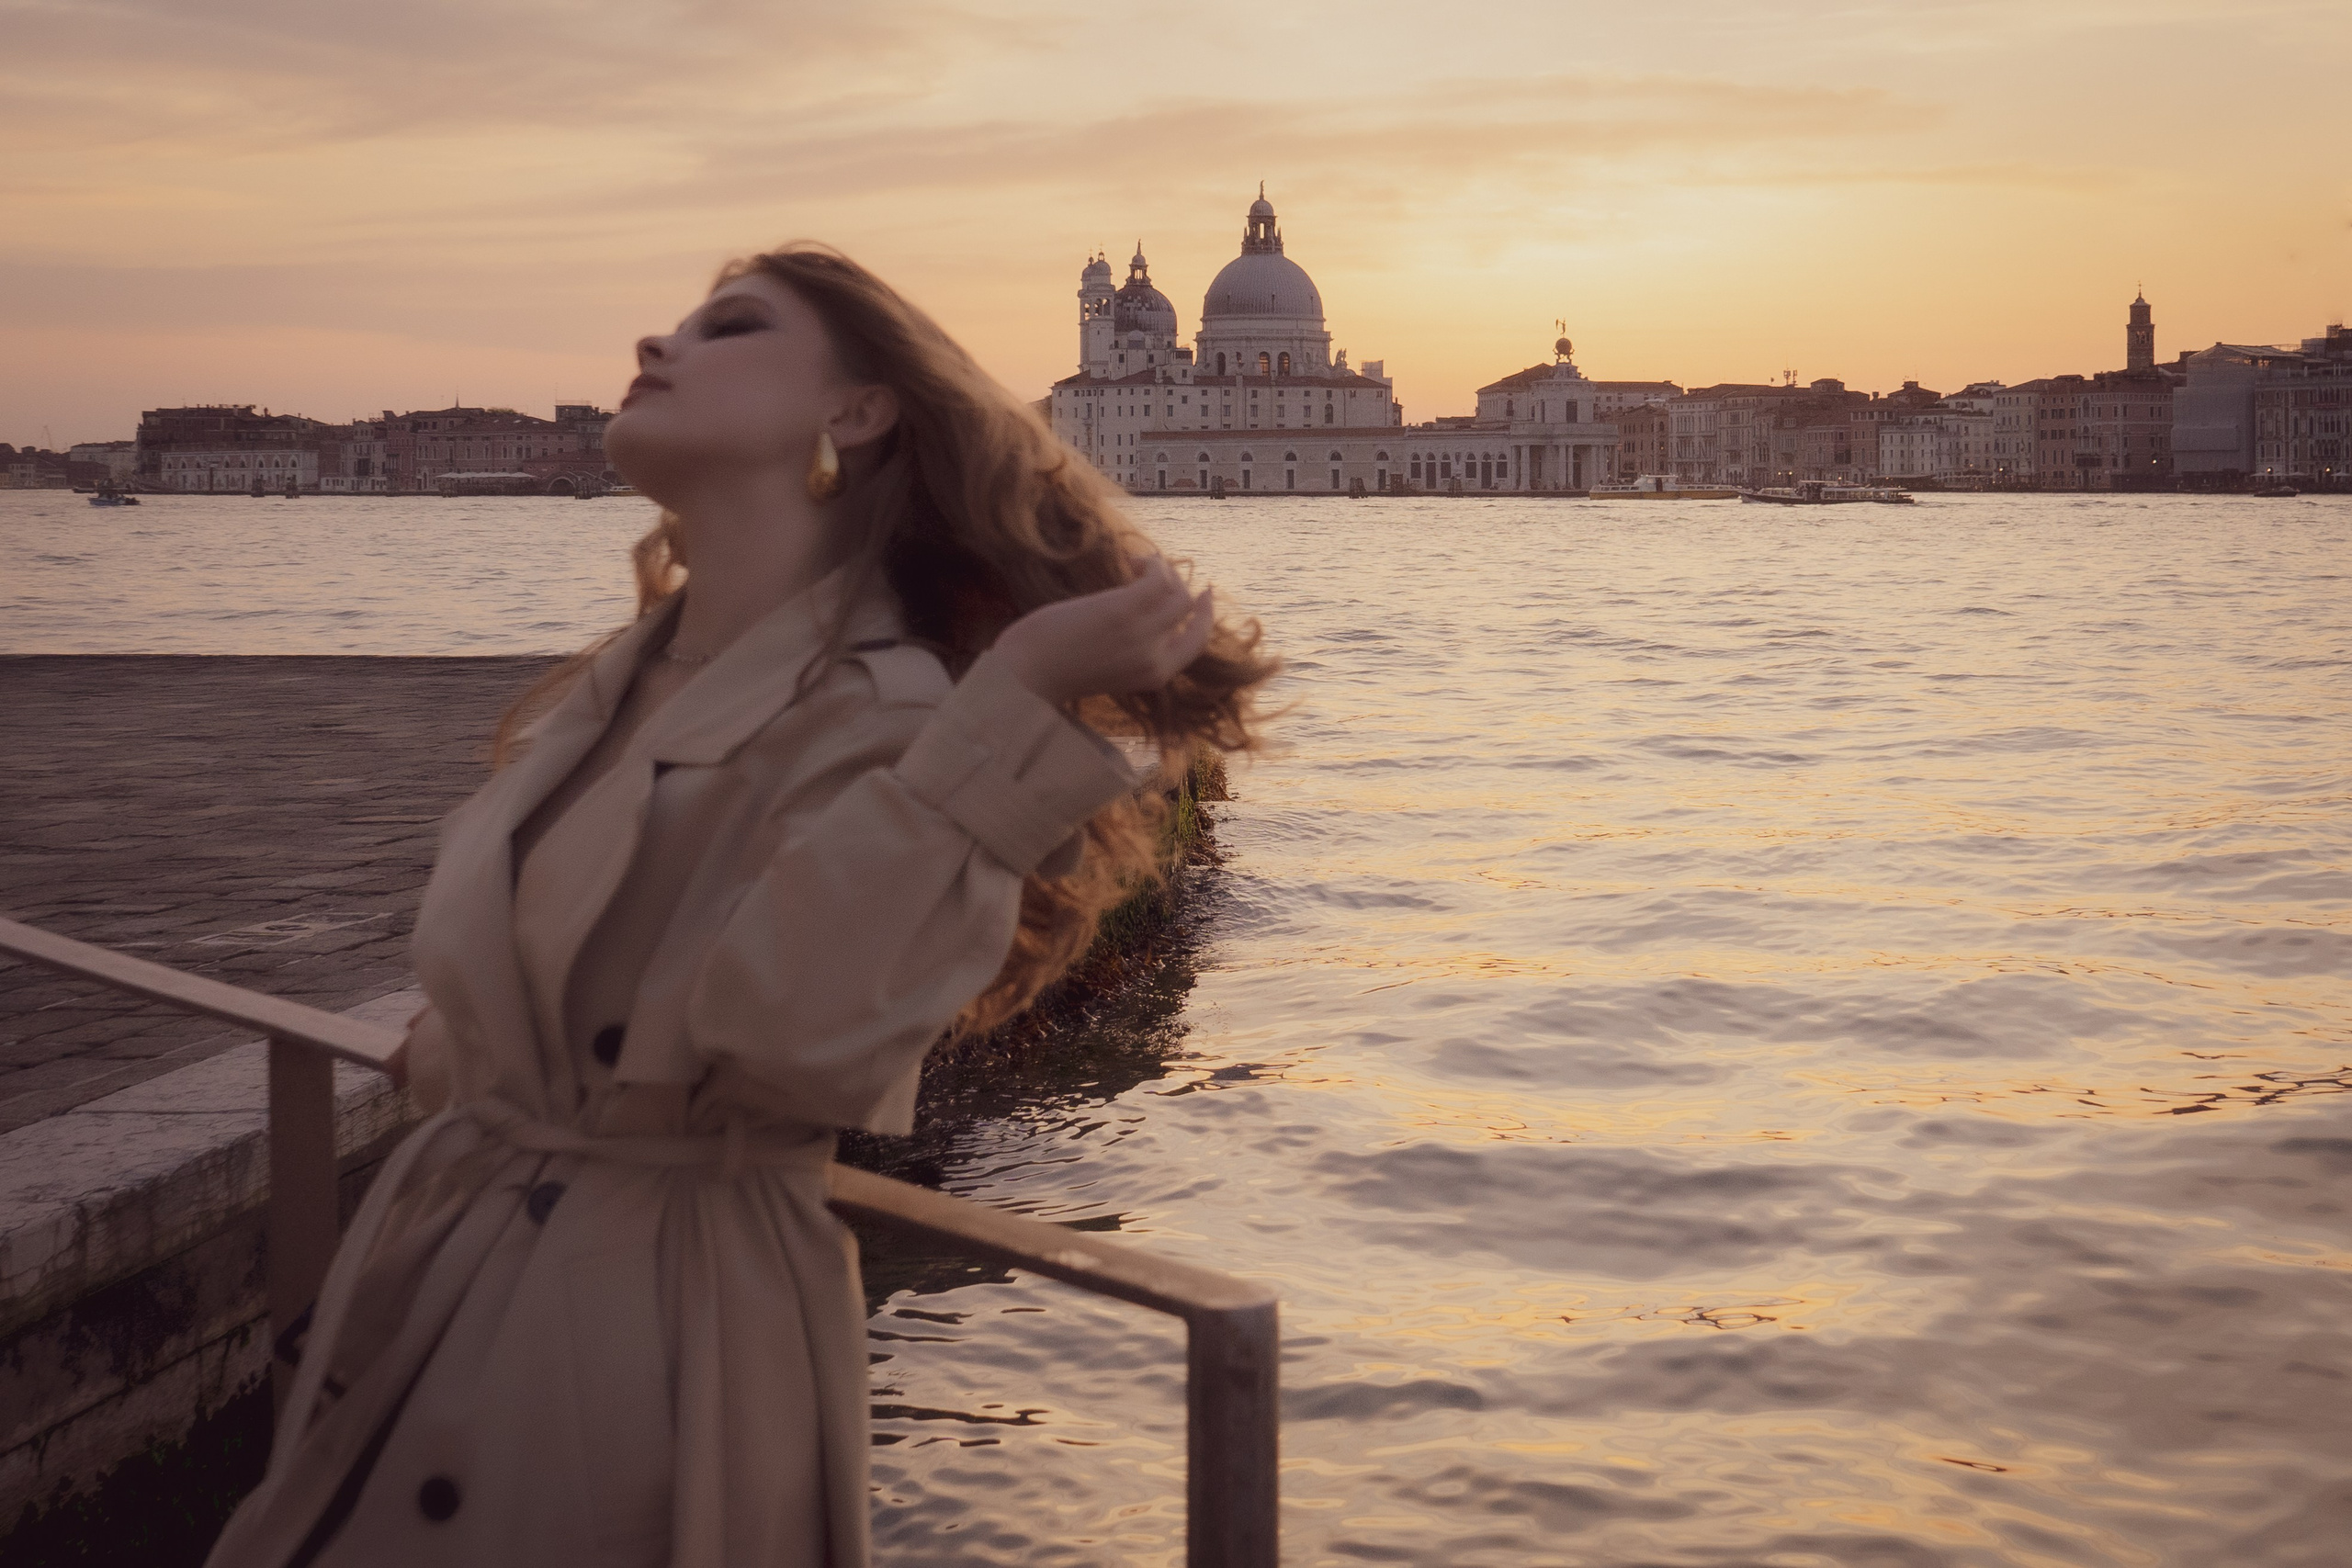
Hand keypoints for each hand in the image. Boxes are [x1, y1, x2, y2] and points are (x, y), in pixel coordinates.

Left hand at [994, 557, 1215, 704]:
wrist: (1027, 674)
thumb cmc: (1056, 668)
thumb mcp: (1109, 667)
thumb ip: (1132, 649)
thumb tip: (1142, 611)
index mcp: (1155, 676)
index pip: (1198, 642)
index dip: (1204, 614)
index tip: (1202, 591)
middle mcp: (1156, 658)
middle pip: (1189, 608)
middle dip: (1177, 582)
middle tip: (1154, 569)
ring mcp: (1142, 634)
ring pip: (1176, 589)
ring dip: (1161, 568)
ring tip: (1136, 564)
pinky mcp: (1124, 610)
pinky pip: (1157, 577)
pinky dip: (1149, 562)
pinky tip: (1129, 560)